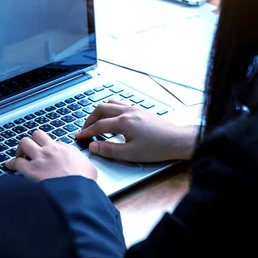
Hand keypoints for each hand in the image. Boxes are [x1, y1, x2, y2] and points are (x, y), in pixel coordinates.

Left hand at [6, 130, 96, 180]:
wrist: (76, 193)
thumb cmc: (84, 183)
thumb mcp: (89, 168)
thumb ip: (81, 162)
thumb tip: (81, 165)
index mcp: (65, 149)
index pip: (54, 141)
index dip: (50, 147)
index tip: (49, 154)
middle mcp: (51, 150)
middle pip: (37, 134)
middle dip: (33, 140)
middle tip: (32, 148)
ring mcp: (40, 159)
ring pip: (24, 143)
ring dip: (21, 148)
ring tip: (20, 155)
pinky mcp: (31, 171)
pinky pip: (17, 163)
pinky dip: (11, 164)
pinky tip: (9, 166)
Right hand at [75, 99, 197, 162]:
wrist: (177, 140)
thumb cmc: (157, 148)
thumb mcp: (130, 153)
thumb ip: (109, 150)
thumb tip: (93, 147)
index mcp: (123, 122)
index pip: (98, 125)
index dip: (86, 132)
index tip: (79, 137)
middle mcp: (127, 112)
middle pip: (101, 109)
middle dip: (90, 119)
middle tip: (85, 129)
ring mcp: (134, 109)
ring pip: (110, 103)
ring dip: (100, 111)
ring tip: (96, 121)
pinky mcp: (140, 110)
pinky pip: (120, 104)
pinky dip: (110, 109)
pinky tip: (112, 118)